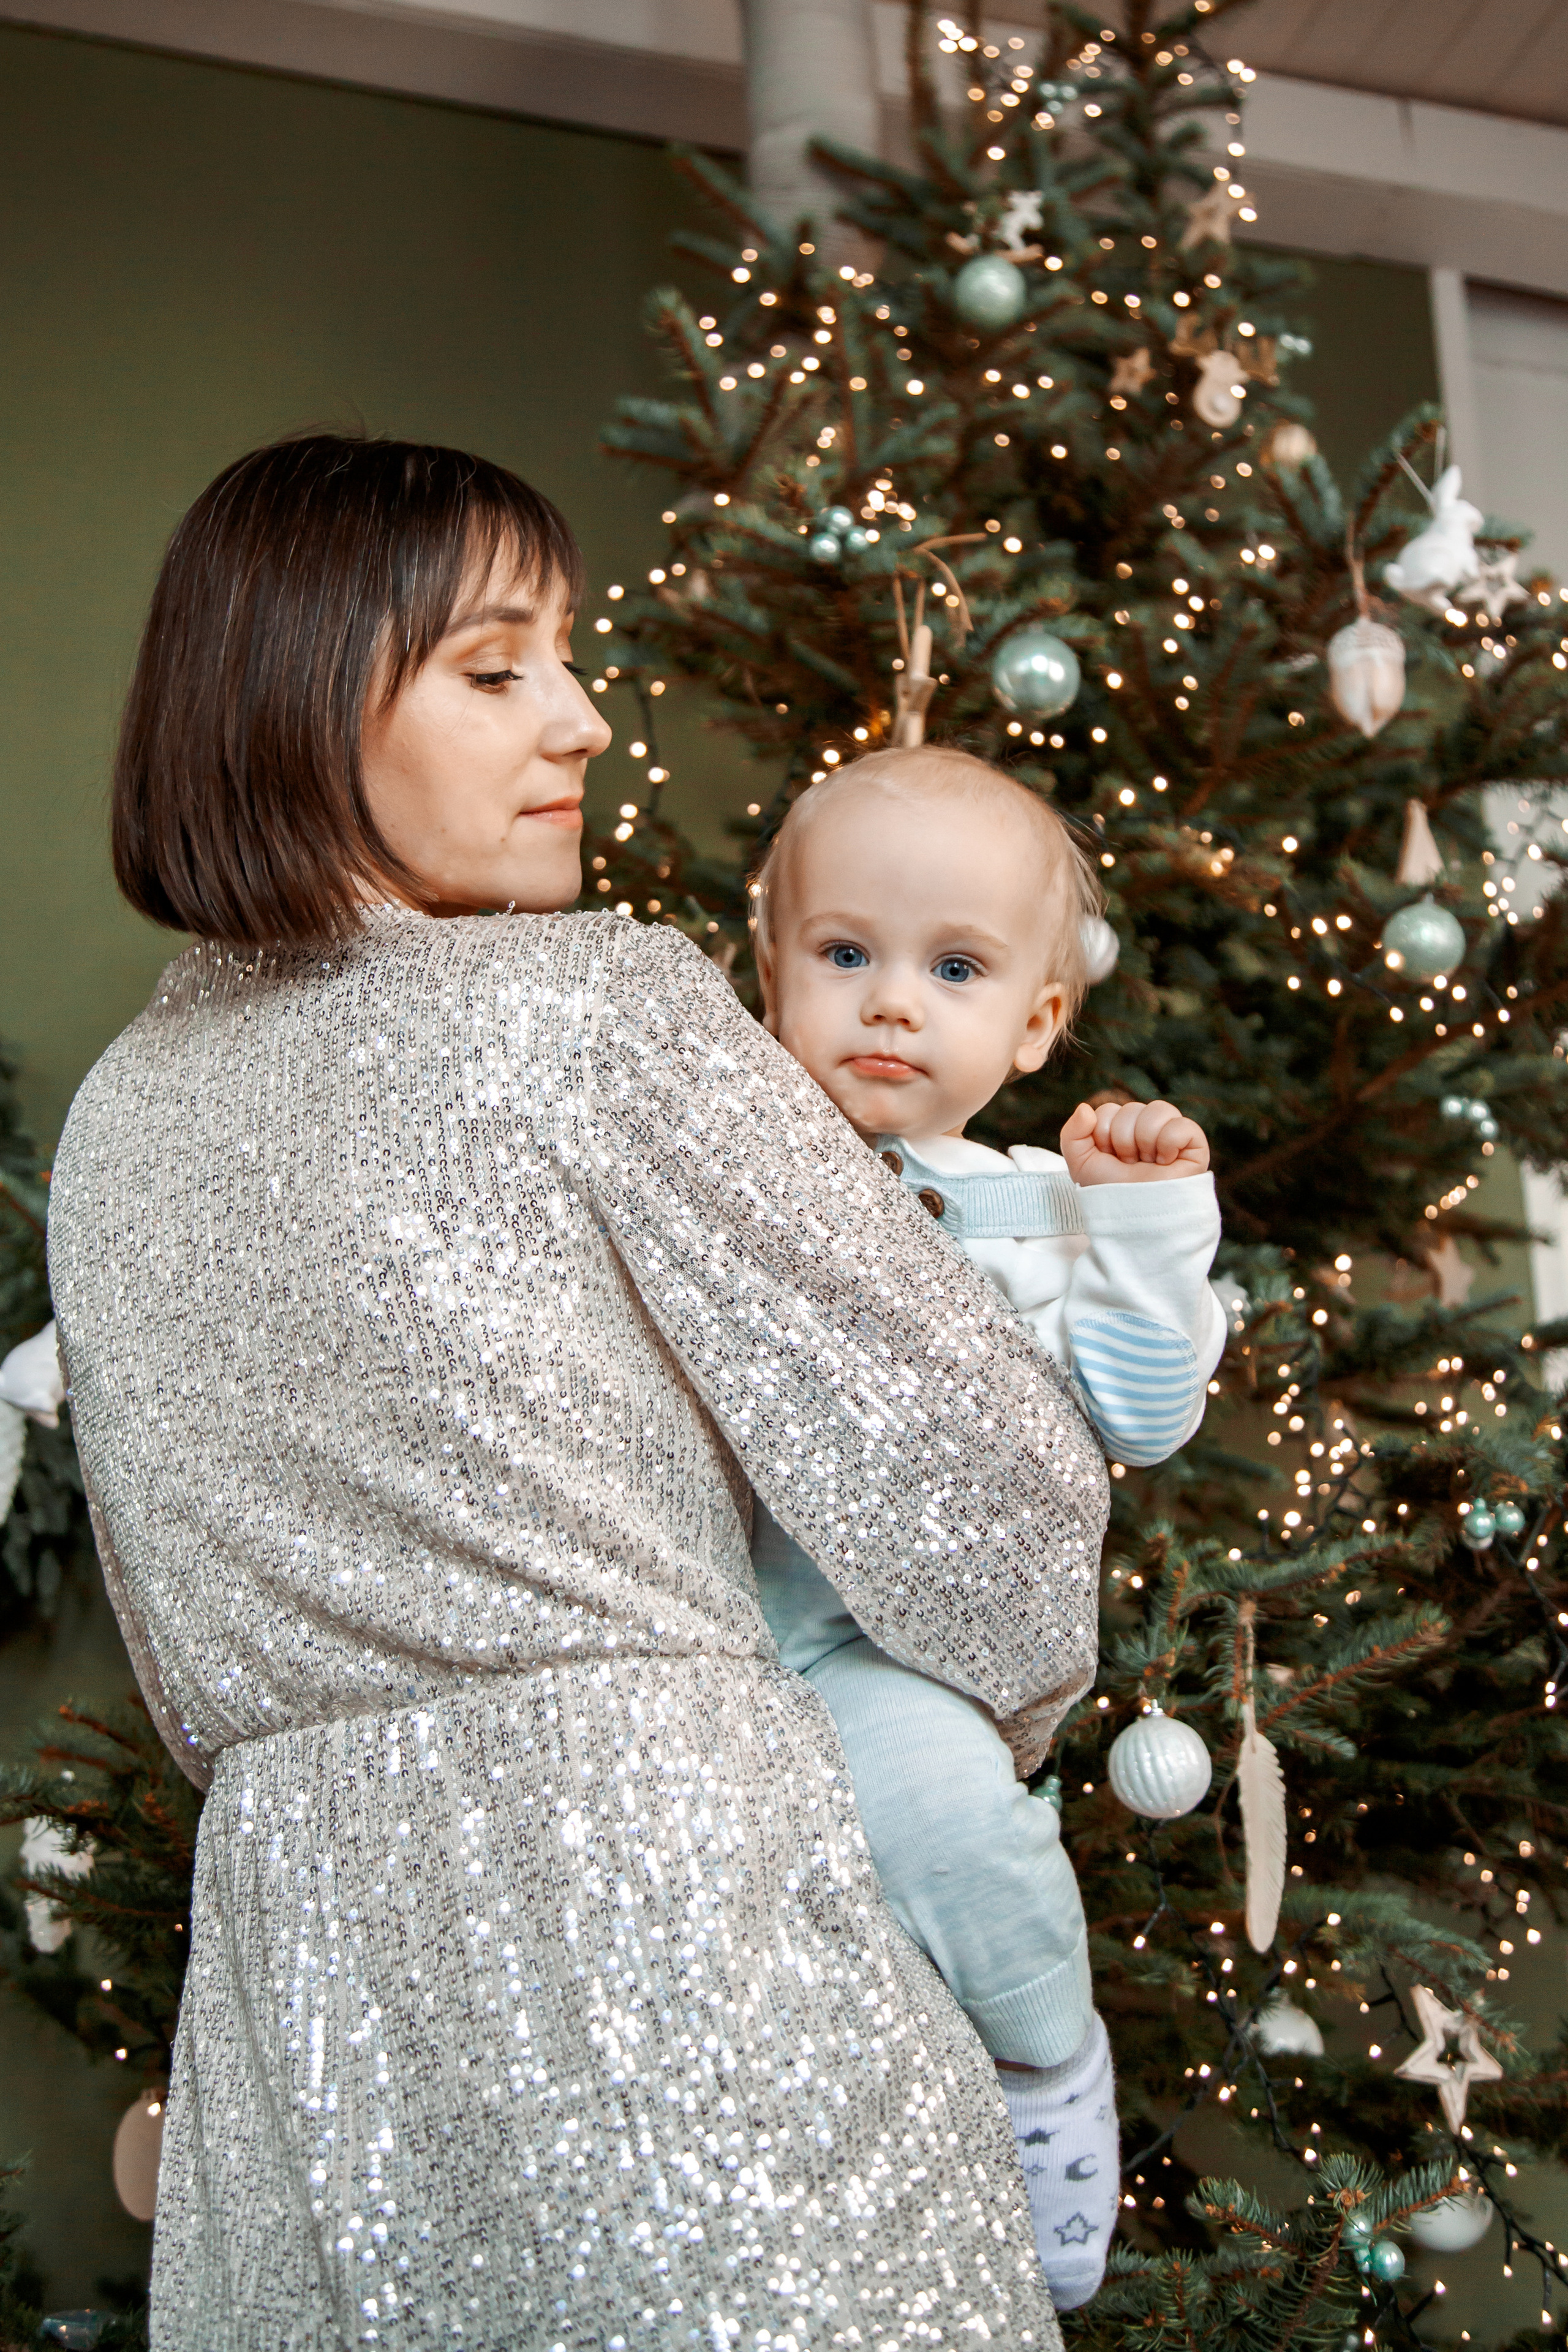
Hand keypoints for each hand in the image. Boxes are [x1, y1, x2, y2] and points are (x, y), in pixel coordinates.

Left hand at [1060, 1098, 1210, 1185]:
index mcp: (1121, 1129)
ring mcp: (1171, 1133)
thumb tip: (1085, 1108)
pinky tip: (1166, 1161)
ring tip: (1149, 1163)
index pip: (1108, 1110)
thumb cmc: (1111, 1194)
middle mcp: (1146, 1128)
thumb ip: (1072, 1134)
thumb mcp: (1082, 1165)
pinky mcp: (1194, 1144)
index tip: (1110, 1160)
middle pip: (1131, 1109)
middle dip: (1124, 1142)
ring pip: (1158, 1109)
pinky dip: (1170, 1143)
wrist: (1136, 1218)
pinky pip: (1182, 1124)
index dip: (1103, 1136)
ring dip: (1146, 1141)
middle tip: (1130, 1165)